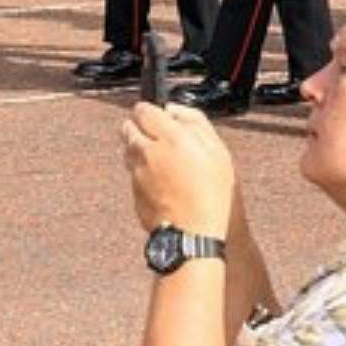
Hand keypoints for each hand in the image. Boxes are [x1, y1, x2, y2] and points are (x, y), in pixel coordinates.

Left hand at [120, 101, 234, 239]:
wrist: (196, 235)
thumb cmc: (213, 195)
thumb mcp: (218, 153)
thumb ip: (195, 123)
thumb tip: (173, 109)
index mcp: (170, 138)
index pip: (143, 109)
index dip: (150, 110)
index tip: (158, 116)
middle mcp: (148, 153)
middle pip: (128, 127)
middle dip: (139, 127)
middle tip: (157, 136)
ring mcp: (137, 174)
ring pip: (128, 151)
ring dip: (138, 149)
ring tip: (162, 161)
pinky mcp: (133, 192)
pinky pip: (133, 174)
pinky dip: (142, 173)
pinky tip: (163, 183)